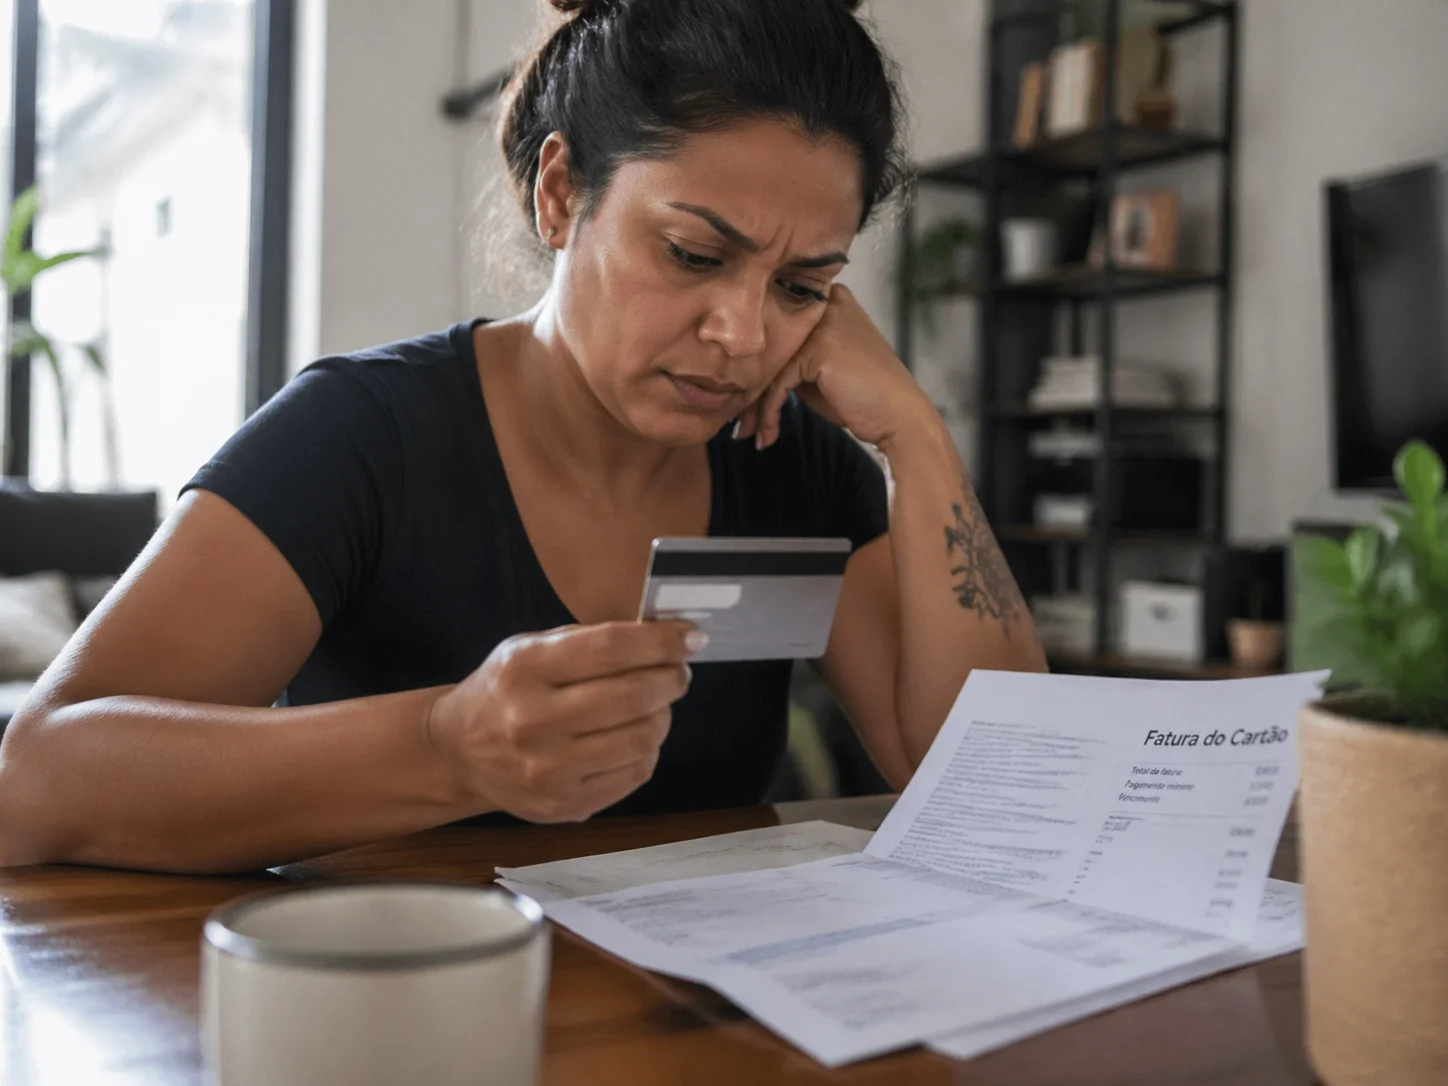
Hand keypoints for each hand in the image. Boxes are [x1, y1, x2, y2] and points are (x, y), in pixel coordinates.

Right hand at [426, 621, 702, 822]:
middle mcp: (532, 722)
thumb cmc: (504, 691)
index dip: (661, 641)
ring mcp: (548, 771)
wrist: (459, 752)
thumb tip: (663, 639)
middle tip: (677, 672)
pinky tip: (633, 736)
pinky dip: (646, 749)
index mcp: (524, 670)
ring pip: (642, 739)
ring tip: (655, 704)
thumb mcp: (530, 648)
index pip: (610, 648)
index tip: (690, 636)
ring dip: (663, 715)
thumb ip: (590, 642)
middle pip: (633, 696)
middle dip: (670, 679)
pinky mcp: (564, 805)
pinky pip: (635, 774)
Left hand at [735, 284, 934, 450]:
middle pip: (771, 346)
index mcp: (830, 300)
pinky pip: (778, 382)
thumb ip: (792, 357)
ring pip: (770, 366)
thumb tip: (747, 370)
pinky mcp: (818, 347)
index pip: (778, 331)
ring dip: (755, 407)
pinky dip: (769, 411)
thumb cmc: (863, 398)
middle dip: (750, 391)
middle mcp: (826, 303)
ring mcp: (823, 323)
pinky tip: (768, 434)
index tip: (742, 403)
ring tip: (748, 434)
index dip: (757, 368)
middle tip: (739, 425)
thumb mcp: (821, 370)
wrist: (899, 418)